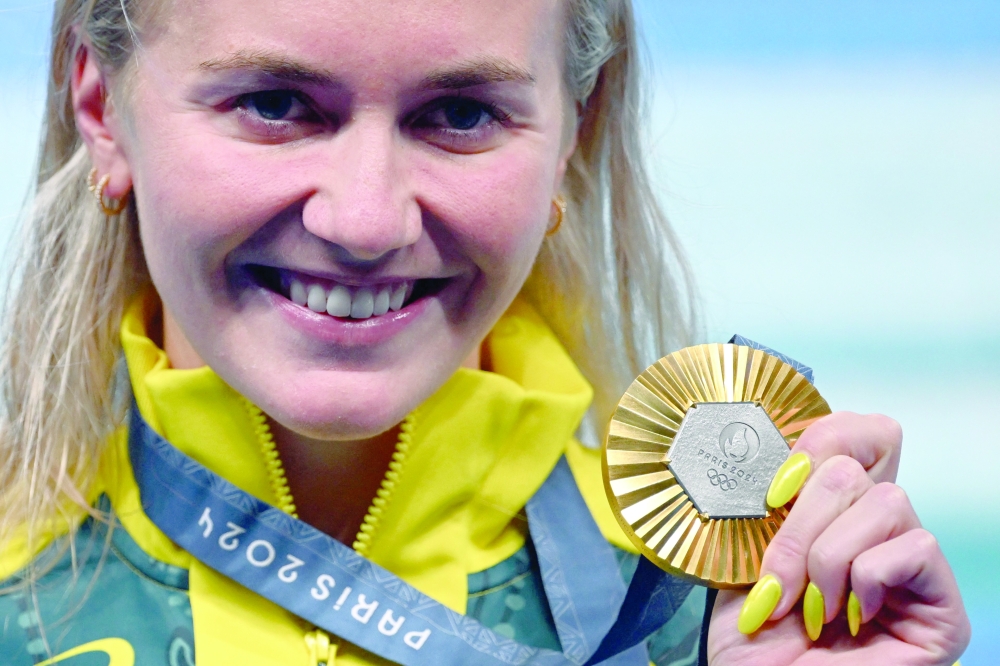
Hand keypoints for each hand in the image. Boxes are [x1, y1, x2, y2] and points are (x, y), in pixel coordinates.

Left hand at [705, 412, 970, 664]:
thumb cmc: (749, 641)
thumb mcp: (747, 555)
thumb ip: (774, 502)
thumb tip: (782, 452)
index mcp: (833, 512)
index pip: (859, 433)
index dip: (820, 440)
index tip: (772, 492)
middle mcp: (878, 533)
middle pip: (856, 464)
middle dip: (801, 523)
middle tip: (780, 581)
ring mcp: (914, 568)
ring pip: (885, 499)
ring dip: (828, 556)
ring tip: (812, 608)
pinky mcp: (944, 608)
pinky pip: (915, 545)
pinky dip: (867, 578)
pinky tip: (850, 620)